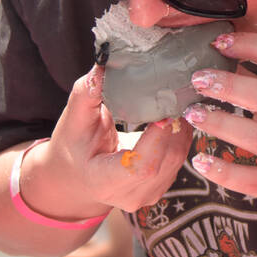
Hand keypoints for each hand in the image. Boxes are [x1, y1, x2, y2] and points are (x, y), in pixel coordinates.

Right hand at [24, 64, 194, 216]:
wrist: (74, 175)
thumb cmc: (73, 145)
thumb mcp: (73, 119)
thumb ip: (87, 92)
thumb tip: (104, 61)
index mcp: (104, 181)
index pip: (141, 166)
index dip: (157, 138)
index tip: (162, 111)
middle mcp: (130, 195)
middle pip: (166, 159)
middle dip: (174, 125)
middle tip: (176, 92)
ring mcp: (148, 195)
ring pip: (178, 158)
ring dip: (182, 127)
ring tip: (179, 98)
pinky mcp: (161, 186)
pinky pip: (180, 158)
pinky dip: (181, 135)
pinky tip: (177, 114)